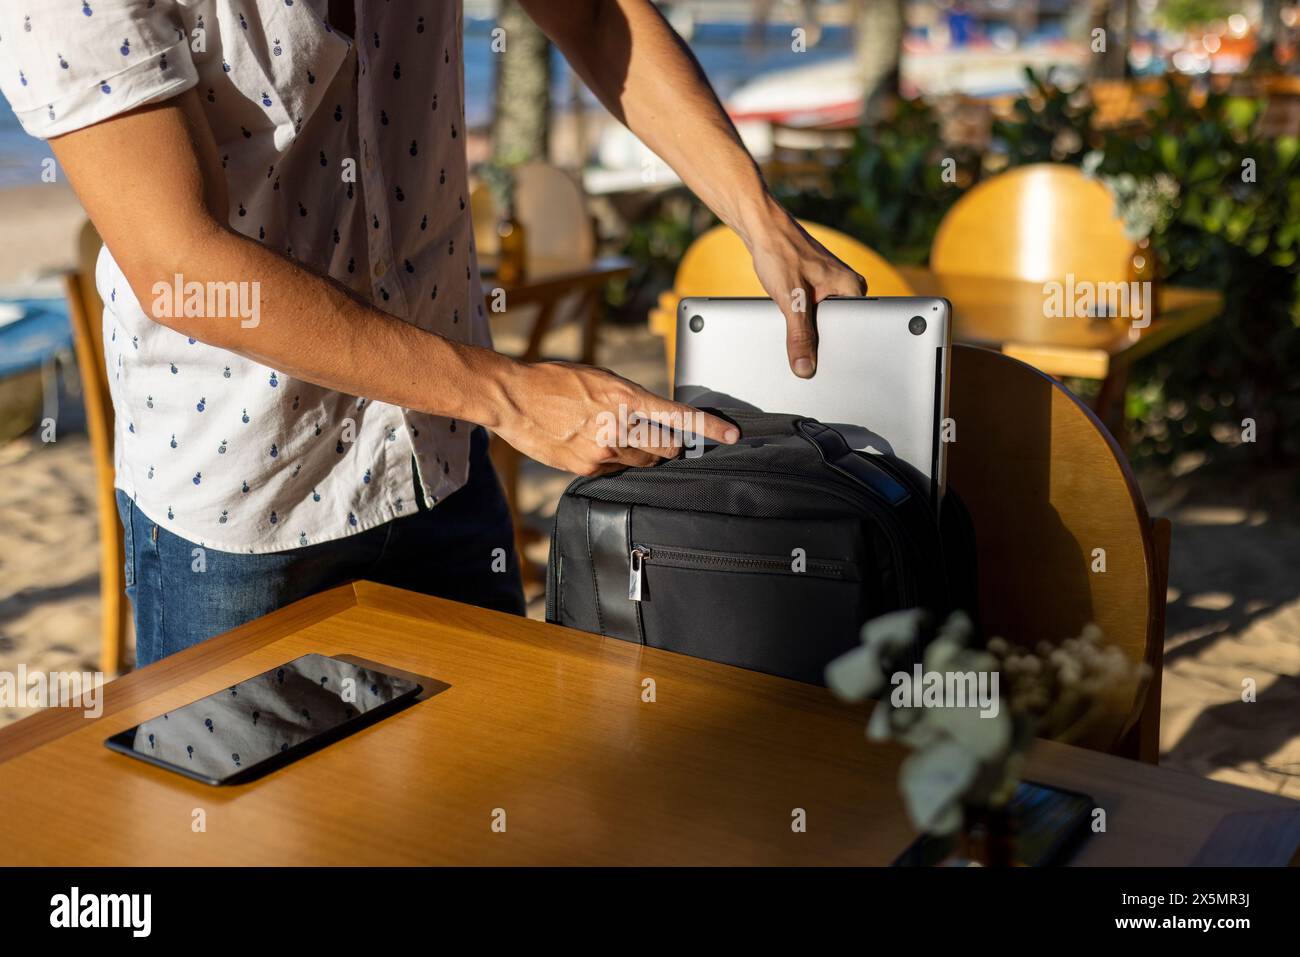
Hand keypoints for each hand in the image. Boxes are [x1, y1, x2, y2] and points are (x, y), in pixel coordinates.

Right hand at [491, 360, 738, 475]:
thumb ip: (630, 399)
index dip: (709, 429)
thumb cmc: (555, 382)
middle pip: (666, 447)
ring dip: (642, 451)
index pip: (678, 417)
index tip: (732, 436)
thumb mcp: (599, 379)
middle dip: (670, 444)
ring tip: (616, 434)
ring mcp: (602, 452)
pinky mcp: (587, 469)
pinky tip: (593, 443)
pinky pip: (617, 470)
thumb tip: (655, 417)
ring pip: (643, 461)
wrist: (513, 399)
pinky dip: (615, 459)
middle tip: (664, 438)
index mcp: (624, 397)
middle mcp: (617, 427)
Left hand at [743, 203, 866, 377]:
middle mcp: (848, 288)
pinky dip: (800, 320)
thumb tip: (804, 367)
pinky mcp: (818, 288)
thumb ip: (799, 336)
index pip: (856, 332)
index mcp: (853, 289)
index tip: (821, 362)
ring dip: (807, 329)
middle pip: (839, 330)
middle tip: (802, 340)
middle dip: (819, 341)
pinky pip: (814, 314)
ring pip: (824, 323)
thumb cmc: (780, 252)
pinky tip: (790, 315)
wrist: (762, 229)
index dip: (837, 350)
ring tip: (794, 318)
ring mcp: (833, 288)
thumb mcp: (791, 300)